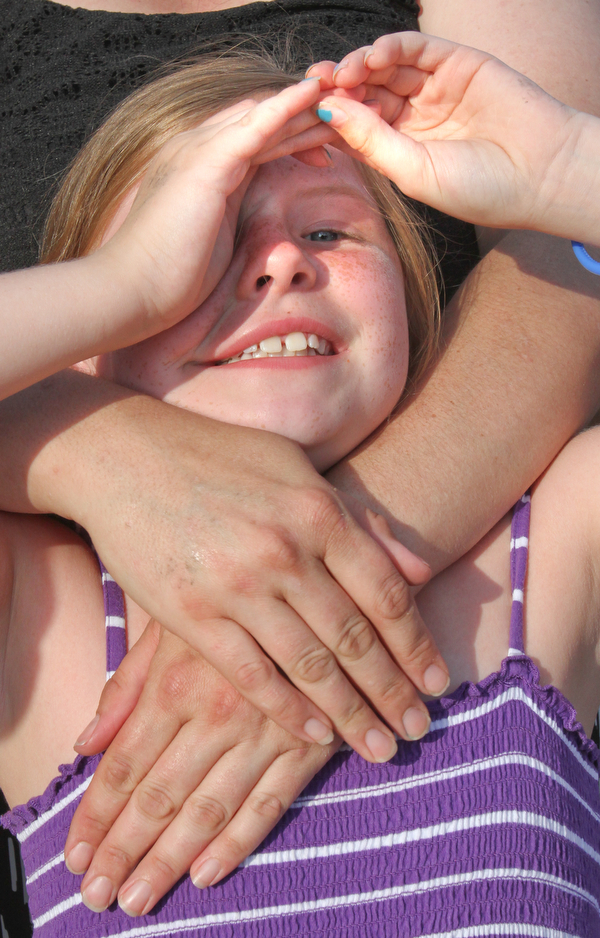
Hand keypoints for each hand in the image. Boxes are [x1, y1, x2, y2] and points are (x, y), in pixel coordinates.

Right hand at [16, 374, 448, 760]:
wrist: (124, 454)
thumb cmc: (217, 455)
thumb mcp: (297, 469)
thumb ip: (360, 520)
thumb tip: (420, 569)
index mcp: (318, 511)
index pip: (385, 593)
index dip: (418, 644)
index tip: (440, 682)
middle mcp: (286, 551)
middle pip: (356, 638)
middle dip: (394, 691)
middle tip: (420, 730)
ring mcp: (238, 585)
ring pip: (310, 665)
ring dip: (351, 714)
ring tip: (379, 748)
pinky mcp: (192, 614)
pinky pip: (251, 675)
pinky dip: (287, 710)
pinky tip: (314, 735)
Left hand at [65, 623, 339, 915]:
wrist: (321, 587)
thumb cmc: (230, 606)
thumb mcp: (170, 628)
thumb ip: (126, 687)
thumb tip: (85, 743)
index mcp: (177, 680)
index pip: (125, 764)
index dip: (97, 815)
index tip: (75, 856)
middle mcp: (216, 711)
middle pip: (160, 795)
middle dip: (124, 850)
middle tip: (98, 894)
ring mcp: (264, 731)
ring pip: (209, 810)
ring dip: (170, 860)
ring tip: (137, 898)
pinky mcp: (308, 744)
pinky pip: (269, 804)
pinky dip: (237, 843)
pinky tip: (205, 874)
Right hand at [93, 78, 335, 346]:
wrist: (133, 291)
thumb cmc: (171, 278)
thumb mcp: (215, 239)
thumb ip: (234, 218)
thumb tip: (264, 228)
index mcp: (202, 169)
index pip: (256, 140)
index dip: (294, 139)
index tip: (327, 152)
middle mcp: (198, 149)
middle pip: (265, 122)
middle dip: (308, 119)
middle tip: (350, 117)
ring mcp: (199, 152)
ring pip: (265, 118)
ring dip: (307, 108)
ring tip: (346, 99)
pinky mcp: (205, 165)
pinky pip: (253, 126)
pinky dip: (284, 107)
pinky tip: (312, 95)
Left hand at [308, 32, 583, 234]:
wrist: (541, 174)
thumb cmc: (479, 189)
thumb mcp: (414, 171)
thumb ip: (371, 139)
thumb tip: (327, 107)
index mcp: (399, 149)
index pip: (354, 127)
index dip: (329, 119)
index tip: (303, 117)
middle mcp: (413, 117)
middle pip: (364, 93)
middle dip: (338, 87)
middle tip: (315, 84)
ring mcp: (433, 89)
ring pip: (386, 69)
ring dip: (360, 65)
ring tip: (344, 72)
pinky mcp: (456, 63)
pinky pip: (416, 48)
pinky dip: (392, 47)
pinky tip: (374, 57)